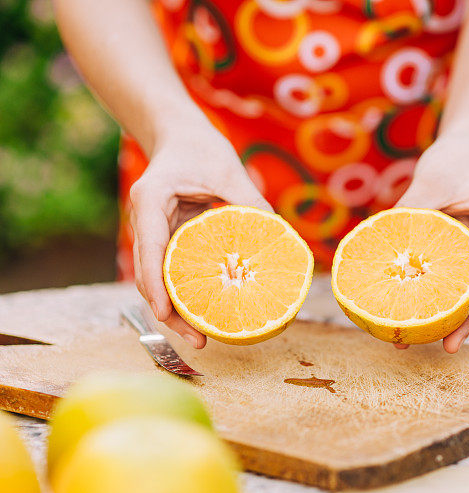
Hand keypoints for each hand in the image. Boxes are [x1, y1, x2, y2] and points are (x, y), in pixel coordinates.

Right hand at [129, 116, 270, 347]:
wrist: (179, 132)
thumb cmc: (200, 146)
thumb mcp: (227, 170)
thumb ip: (249, 200)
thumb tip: (280, 234)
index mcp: (151, 201)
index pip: (149, 251)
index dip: (156, 286)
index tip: (166, 314)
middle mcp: (145, 220)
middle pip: (149, 276)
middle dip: (169, 312)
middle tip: (199, 340)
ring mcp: (152, 232)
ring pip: (157, 279)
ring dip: (176, 309)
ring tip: (203, 338)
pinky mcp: (165, 238)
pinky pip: (171, 271)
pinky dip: (185, 292)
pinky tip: (208, 311)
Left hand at [395, 134, 468, 352]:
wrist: (464, 148)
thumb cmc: (452, 158)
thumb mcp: (430, 180)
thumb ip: (411, 210)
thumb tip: (381, 246)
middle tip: (450, 347)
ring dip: (455, 315)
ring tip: (432, 344)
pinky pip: (457, 278)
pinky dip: (442, 296)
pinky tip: (421, 318)